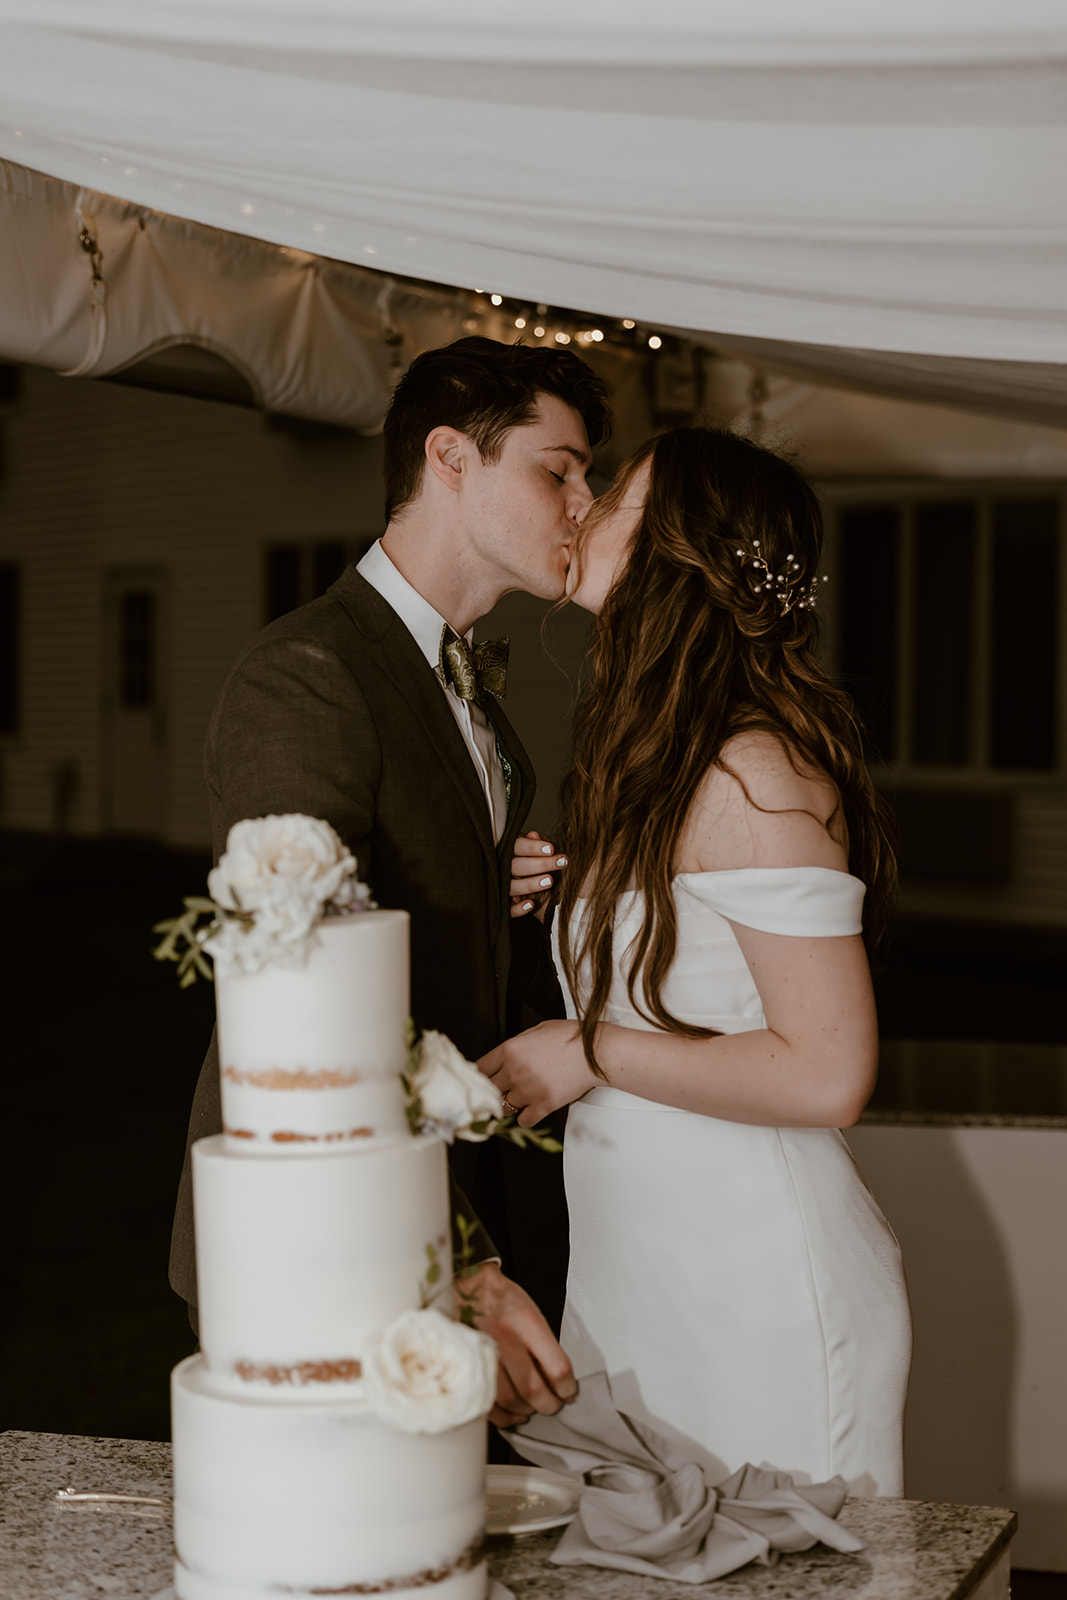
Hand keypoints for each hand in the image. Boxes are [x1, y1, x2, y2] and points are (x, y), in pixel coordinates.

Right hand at [455, 1260, 576, 1426]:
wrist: (468, 1285)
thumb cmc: (503, 1299)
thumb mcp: (531, 1311)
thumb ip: (543, 1345)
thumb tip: (557, 1381)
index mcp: (527, 1323)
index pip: (557, 1368)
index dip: (567, 1389)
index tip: (568, 1393)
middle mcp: (506, 1340)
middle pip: (534, 1390)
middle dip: (549, 1405)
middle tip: (553, 1405)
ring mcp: (485, 1355)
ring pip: (510, 1400)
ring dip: (526, 1411)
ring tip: (532, 1408)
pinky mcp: (469, 1366)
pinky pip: (488, 1402)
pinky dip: (503, 1415)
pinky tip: (513, 1412)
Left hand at [479, 1020, 597, 1125]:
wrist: (595, 1051)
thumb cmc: (570, 1037)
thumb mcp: (536, 1030)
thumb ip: (516, 1045)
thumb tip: (504, 1056)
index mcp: (509, 1050)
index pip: (479, 1069)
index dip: (478, 1075)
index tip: (480, 1079)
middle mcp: (515, 1072)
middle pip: (489, 1090)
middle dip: (493, 1090)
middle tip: (500, 1090)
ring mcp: (528, 1091)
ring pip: (504, 1107)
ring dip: (510, 1103)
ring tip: (521, 1096)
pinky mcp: (544, 1105)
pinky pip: (523, 1120)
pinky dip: (525, 1117)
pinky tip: (531, 1108)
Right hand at [510, 830, 566, 919]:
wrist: (541, 891)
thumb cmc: (540, 864)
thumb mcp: (542, 851)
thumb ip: (538, 844)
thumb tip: (534, 835)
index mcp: (510, 851)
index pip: (516, 846)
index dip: (532, 847)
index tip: (551, 849)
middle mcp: (503, 868)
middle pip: (515, 866)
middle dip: (539, 864)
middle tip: (560, 863)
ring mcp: (502, 887)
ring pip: (510, 887)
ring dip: (529, 884)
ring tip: (550, 881)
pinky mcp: (505, 906)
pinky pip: (507, 910)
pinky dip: (518, 909)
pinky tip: (532, 905)